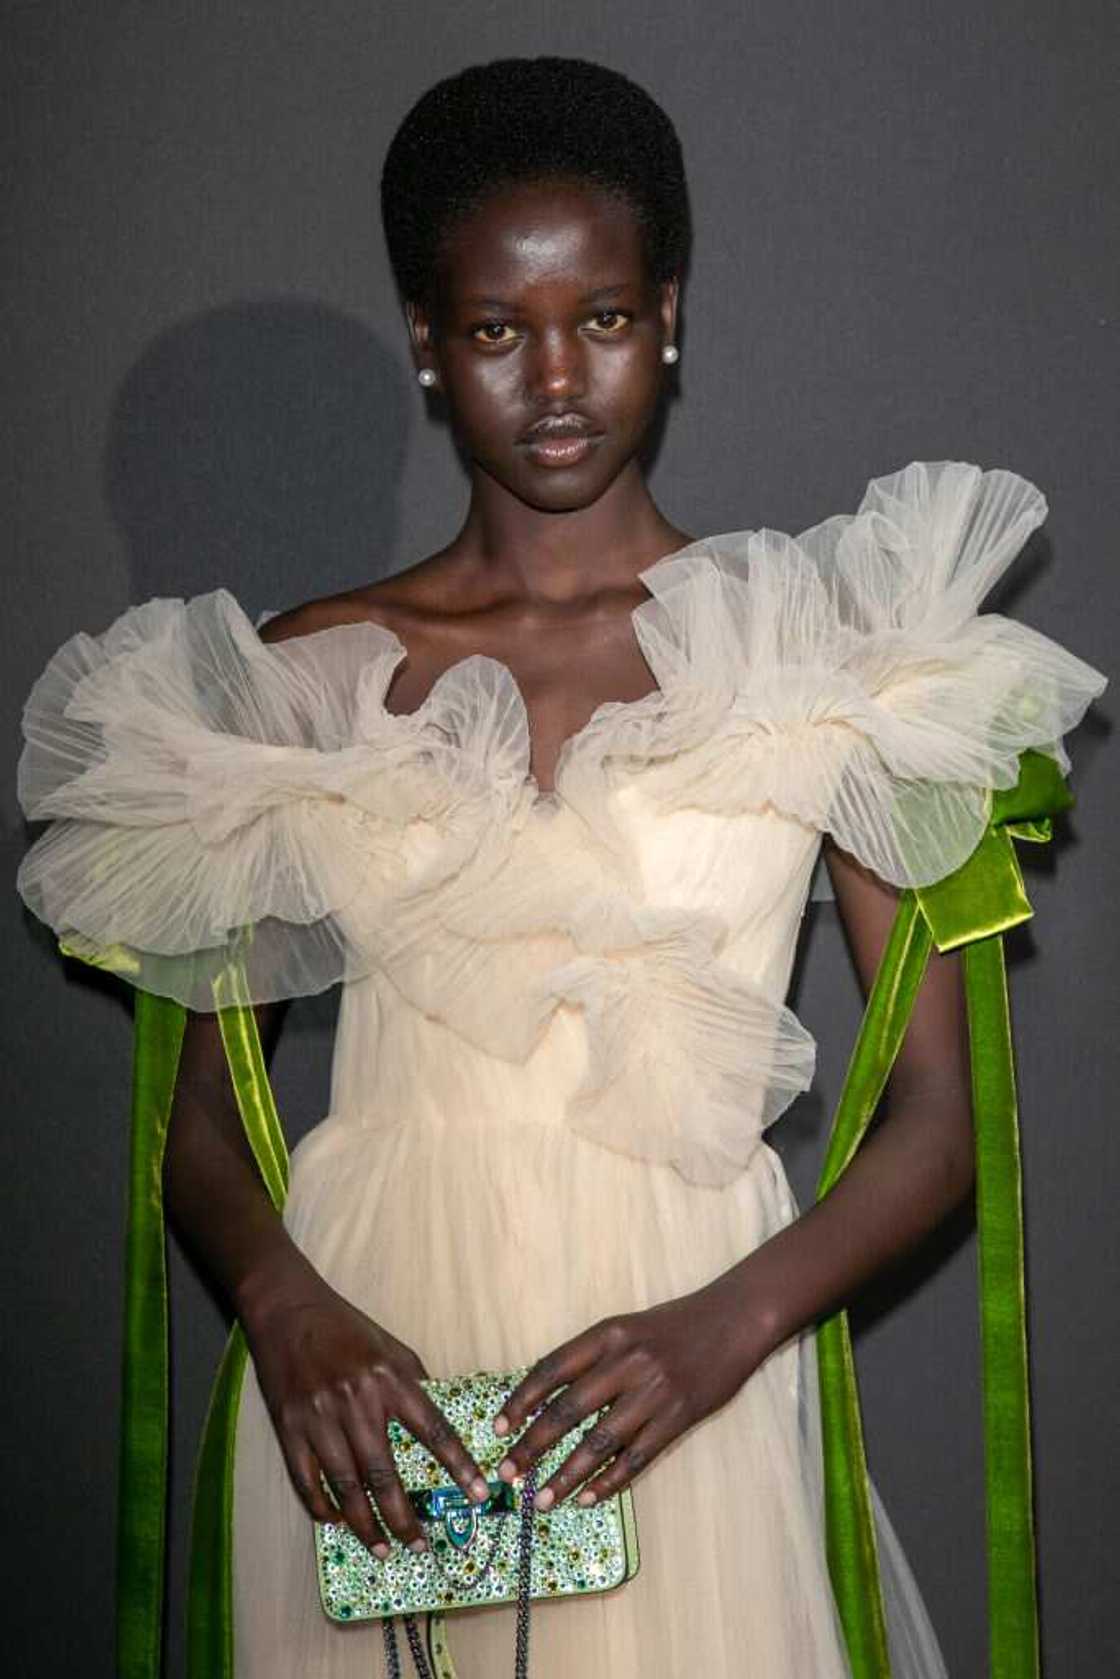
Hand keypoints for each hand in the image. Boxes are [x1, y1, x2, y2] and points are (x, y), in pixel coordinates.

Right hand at [241, 1272, 490, 1555]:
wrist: (288, 1310)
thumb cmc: (345, 1327)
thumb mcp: (391, 1346)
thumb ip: (415, 1382)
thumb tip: (437, 1421)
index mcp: (390, 1379)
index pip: (434, 1431)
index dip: (459, 1465)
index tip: (478, 1494)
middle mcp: (357, 1402)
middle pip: (384, 1474)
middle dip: (404, 1517)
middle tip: (419, 1545)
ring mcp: (320, 1418)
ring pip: (347, 1487)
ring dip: (366, 1525)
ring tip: (382, 1548)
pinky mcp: (289, 1428)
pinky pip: (307, 1480)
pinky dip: (321, 1507)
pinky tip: (336, 1522)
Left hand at [490, 1277, 766, 1511]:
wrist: (733, 1320)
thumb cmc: (673, 1326)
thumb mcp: (626, 1328)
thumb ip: (591, 1358)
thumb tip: (545, 1399)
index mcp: (608, 1335)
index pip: (551, 1370)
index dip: (521, 1401)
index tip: (498, 1428)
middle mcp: (627, 1362)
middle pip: (568, 1410)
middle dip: (532, 1445)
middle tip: (507, 1473)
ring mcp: (654, 1392)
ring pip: (599, 1442)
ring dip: (567, 1475)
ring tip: (542, 1499)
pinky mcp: (679, 1418)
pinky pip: (637, 1458)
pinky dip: (609, 1482)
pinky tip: (588, 1498)